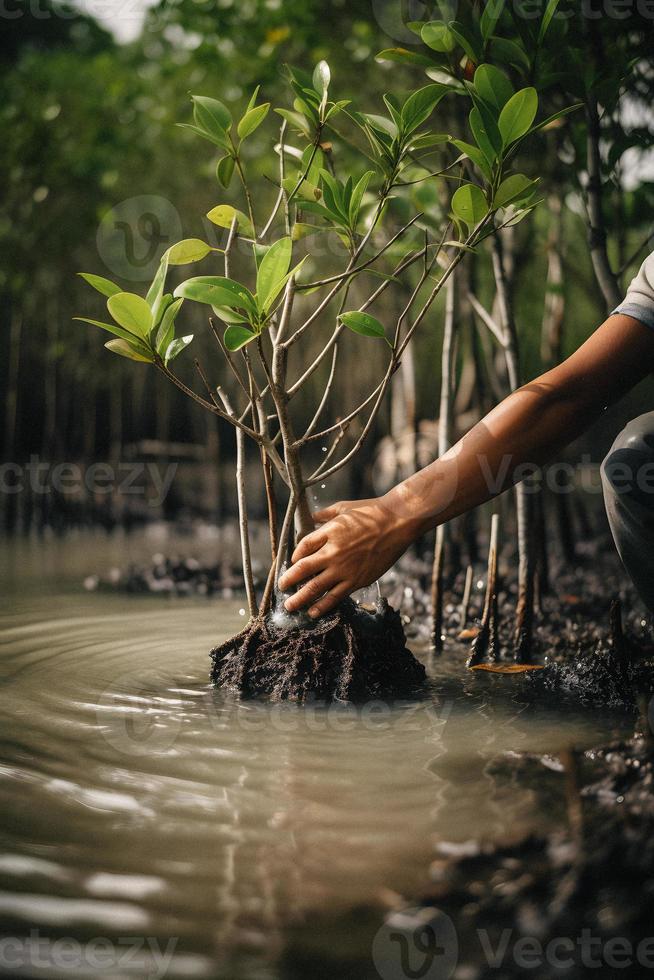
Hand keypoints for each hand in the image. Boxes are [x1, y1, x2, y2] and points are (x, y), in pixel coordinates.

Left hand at [277, 495, 416, 617]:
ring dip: (300, 599)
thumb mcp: (344, 507)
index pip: (302, 548)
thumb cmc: (372, 512)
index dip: (294, 556)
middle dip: (289, 581)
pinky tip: (313, 612)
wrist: (398, 523)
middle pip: (302, 570)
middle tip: (281, 588)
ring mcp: (344, 569)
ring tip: (290, 606)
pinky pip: (335, 596)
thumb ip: (325, 514)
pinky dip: (322, 606)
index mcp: (328, 532)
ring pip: (315, 588)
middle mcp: (332, 552)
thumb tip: (312, 517)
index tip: (293, 562)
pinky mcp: (357, 580)